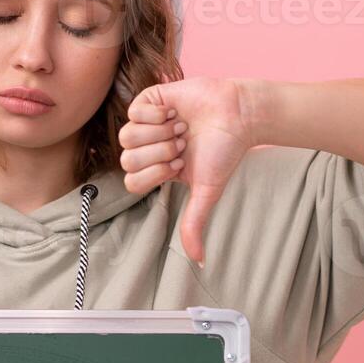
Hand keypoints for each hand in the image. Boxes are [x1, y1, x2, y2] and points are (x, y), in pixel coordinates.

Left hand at [118, 77, 255, 266]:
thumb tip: (199, 262)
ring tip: (180, 129)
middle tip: (181, 145)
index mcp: (156, 169)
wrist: (237, 115)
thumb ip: (195, 224)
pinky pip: (133, 111)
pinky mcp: (149, 100)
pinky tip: (174, 112)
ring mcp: (146, 123)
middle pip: (126, 159)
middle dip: (159, 153)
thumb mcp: (207, 192)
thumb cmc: (224, 152)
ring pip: (127, 136)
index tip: (179, 165)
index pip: (131, 181)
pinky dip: (156, 115)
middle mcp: (148, 147)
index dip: (155, 174)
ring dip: (158, 134)